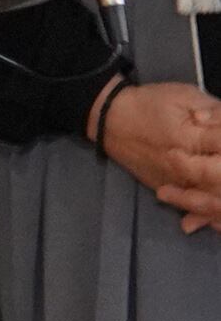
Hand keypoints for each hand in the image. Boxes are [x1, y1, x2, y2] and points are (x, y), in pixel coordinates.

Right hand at [94, 79, 220, 228]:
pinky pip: (191, 208)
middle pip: (219, 179)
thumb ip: (215, 111)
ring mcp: (176, 181)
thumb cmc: (150, 103)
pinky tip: (217, 224)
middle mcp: (185, 165)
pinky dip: (207, 218)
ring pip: (210, 199)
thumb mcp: (185, 96)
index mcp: (192, 138)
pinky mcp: (167, 189)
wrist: (110, 119)